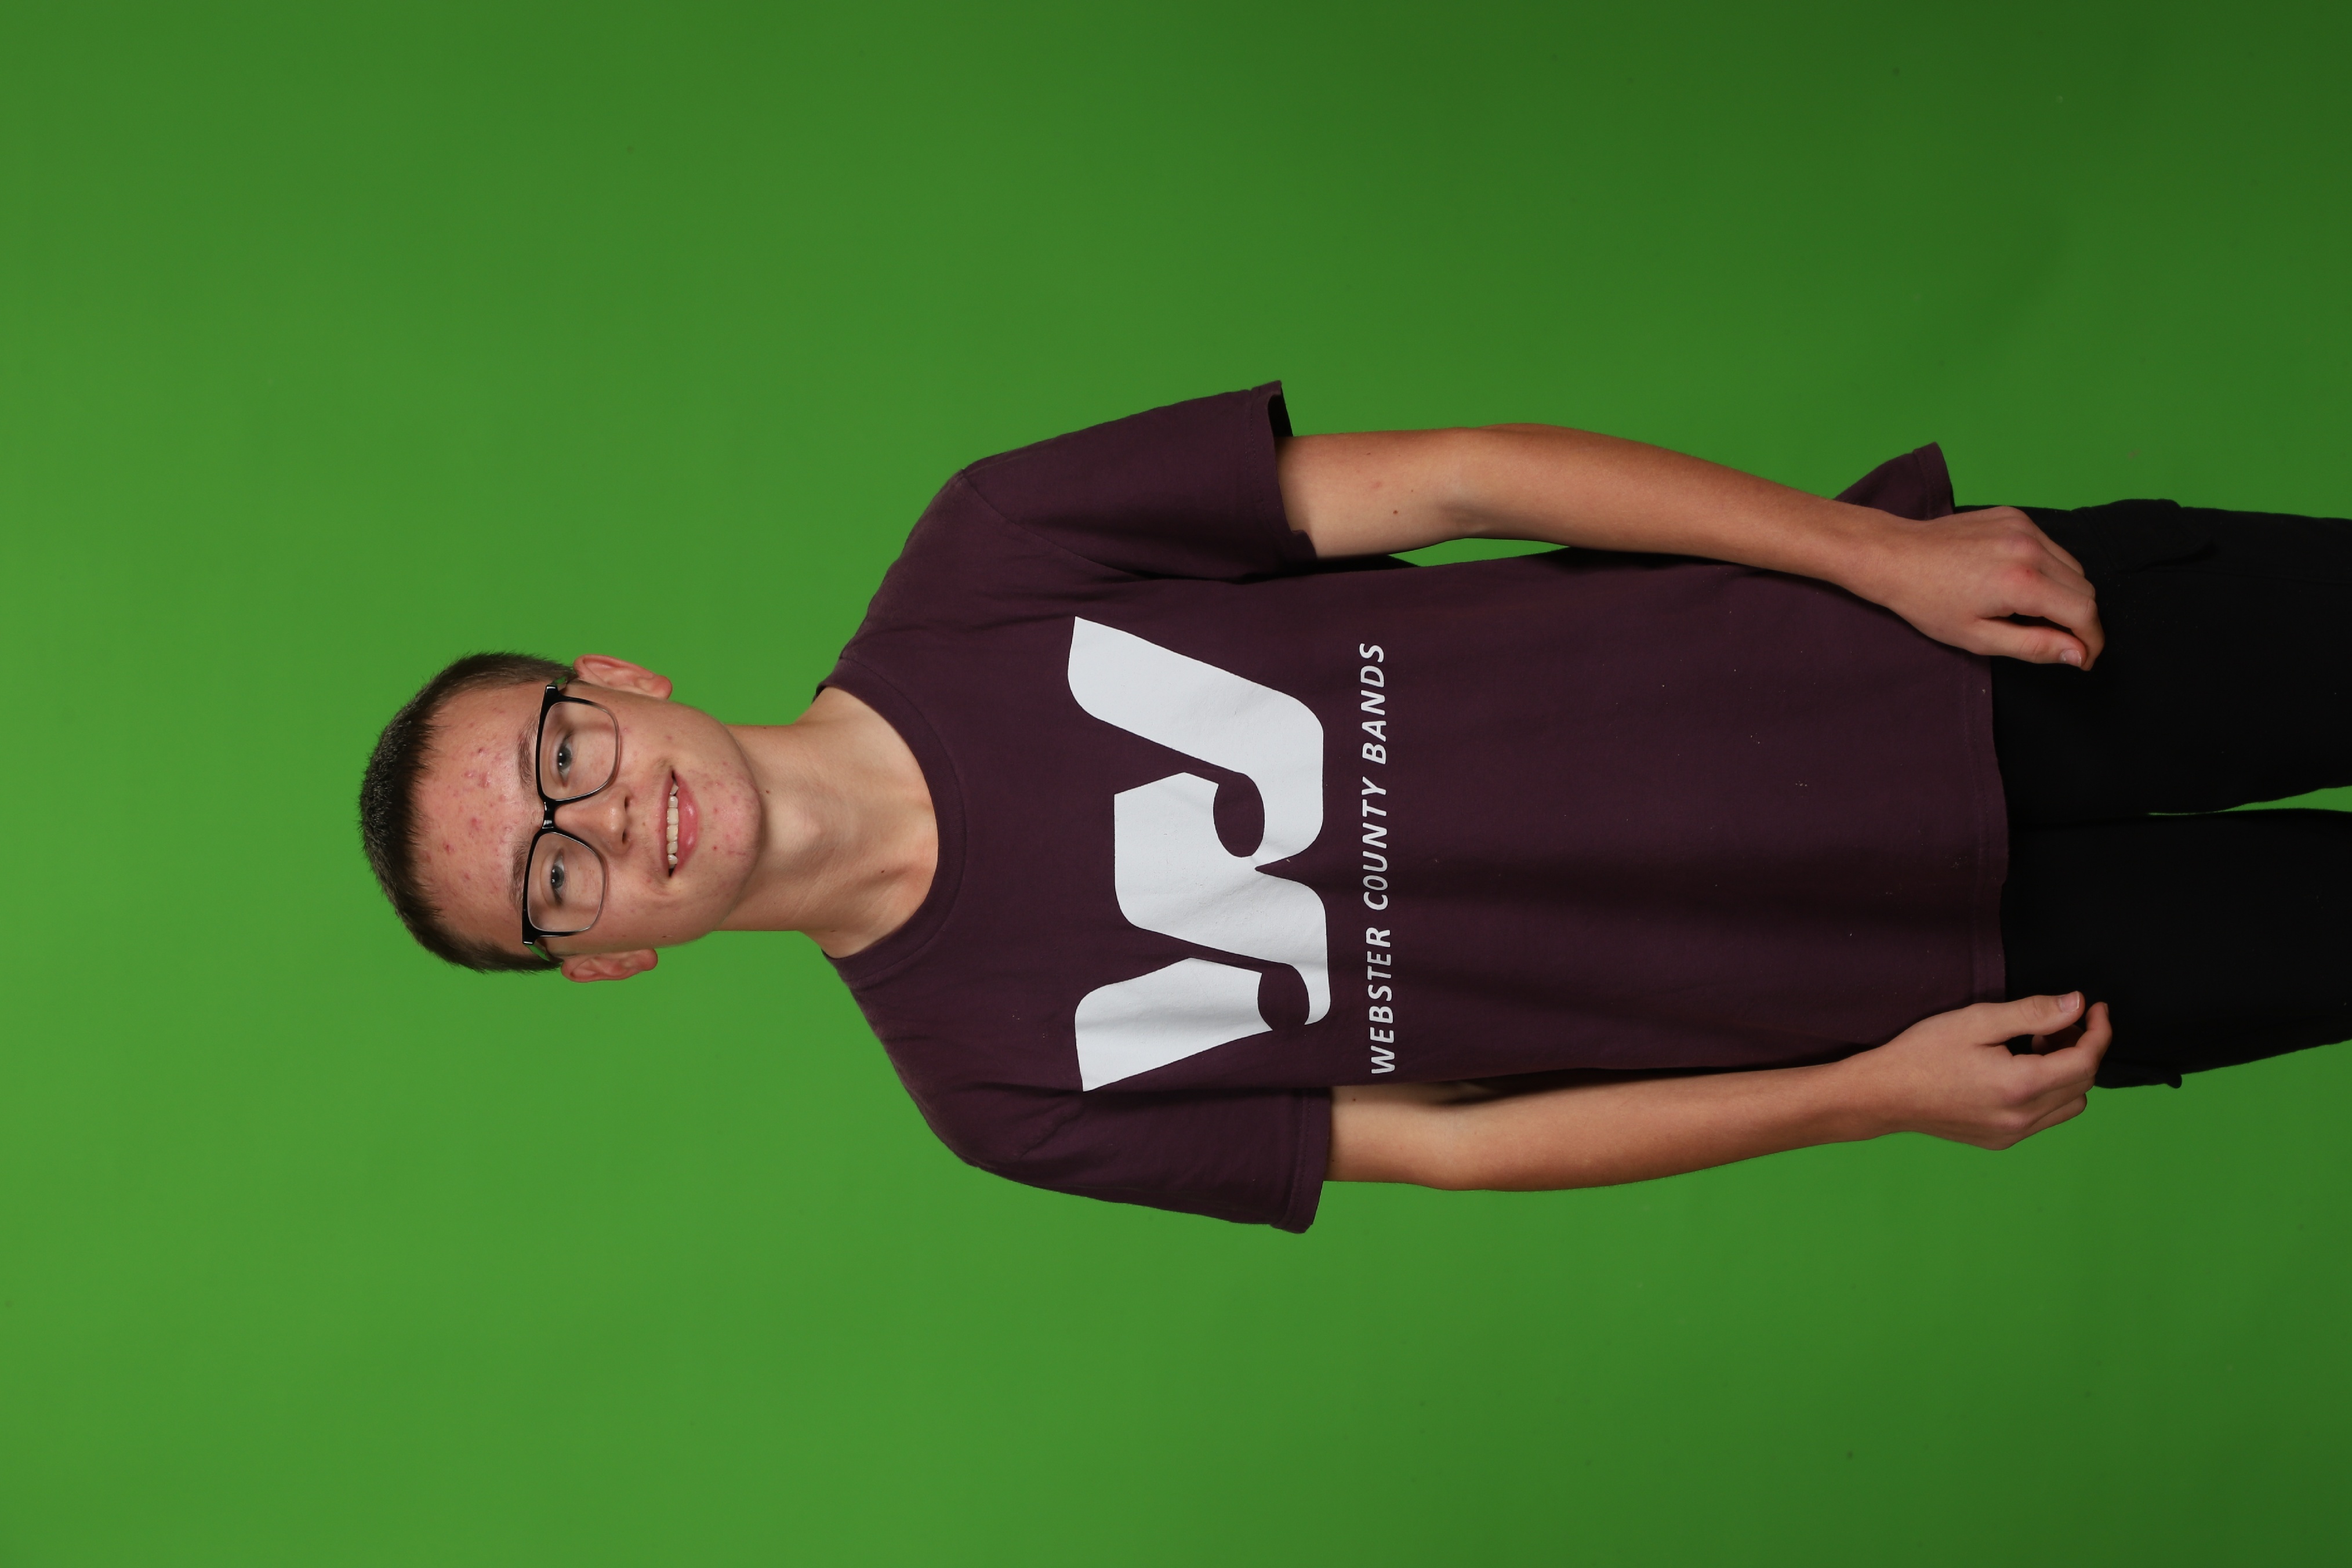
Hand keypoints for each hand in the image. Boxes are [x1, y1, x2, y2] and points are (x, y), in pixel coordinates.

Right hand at [1840, 992, 2112, 1149]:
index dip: (2098, 1031)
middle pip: (2083, 1083)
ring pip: (2069, 1104)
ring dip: (2067, 1073)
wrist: (1883, 1095)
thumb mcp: (1977, 1020)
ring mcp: (2013, 1134)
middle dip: (2082, 1048)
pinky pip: (2045, 1118)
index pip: (2086, 1061)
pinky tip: (2018, 1071)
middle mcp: (2024, 1118)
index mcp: (2021, 1086)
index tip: (2095, 1007)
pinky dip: (2048, 1092)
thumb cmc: (1923, 1053)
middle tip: (2057, 1021)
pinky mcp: (2000, 1140)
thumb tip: (2077, 1004)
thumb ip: (2032, 1012)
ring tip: (2035, 1047)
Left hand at [1851, 506, 2105, 669]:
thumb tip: (2078, 653)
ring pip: (2072, 567)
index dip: (2091, 640)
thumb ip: (2035, 646)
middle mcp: (2030, 548)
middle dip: (2080, 619)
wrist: (1895, 556)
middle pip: (2085, 589)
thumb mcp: (1979, 638)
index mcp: (2023, 582)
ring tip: (2031, 613)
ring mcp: (2024, 526)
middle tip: (2056, 640)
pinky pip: (2051, 546)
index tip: (2083, 659)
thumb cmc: (1929, 601)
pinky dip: (2048, 568)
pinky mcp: (2015, 515)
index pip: (2084, 612)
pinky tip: (2017, 583)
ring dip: (2065, 593)